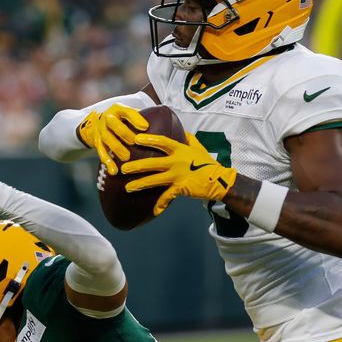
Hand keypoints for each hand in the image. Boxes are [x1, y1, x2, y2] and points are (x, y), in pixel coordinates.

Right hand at [78, 104, 147, 175]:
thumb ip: (144, 117)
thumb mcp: (130, 114)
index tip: (146, 127)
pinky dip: (107, 162)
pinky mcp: (96, 142)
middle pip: (114, 124)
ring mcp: (101, 130)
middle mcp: (108, 118)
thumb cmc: (122, 120)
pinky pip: (101, 152)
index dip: (136, 119)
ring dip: (116, 148)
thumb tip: (168, 122)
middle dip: (124, 133)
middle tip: (134, 142)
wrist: (97, 123)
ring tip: (126, 158)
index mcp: (119, 109)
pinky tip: (114, 171)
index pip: (128, 112)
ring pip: (107, 138)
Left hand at [122, 133, 236, 214]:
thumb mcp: (199, 148)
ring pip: (154, 180)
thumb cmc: (207, 163)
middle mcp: (177, 161)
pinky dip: (160, 204)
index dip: (149, 140)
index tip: (135, 139)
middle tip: (123, 168)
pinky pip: (167, 197)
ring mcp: (178, 175)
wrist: (218, 180)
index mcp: (180, 150)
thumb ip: (189, 139)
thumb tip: (182, 130)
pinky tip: (154, 211)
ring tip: (128, 188)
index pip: (162, 142)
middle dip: (136, 166)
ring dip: (140, 184)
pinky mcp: (181, 188)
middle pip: (152, 163)